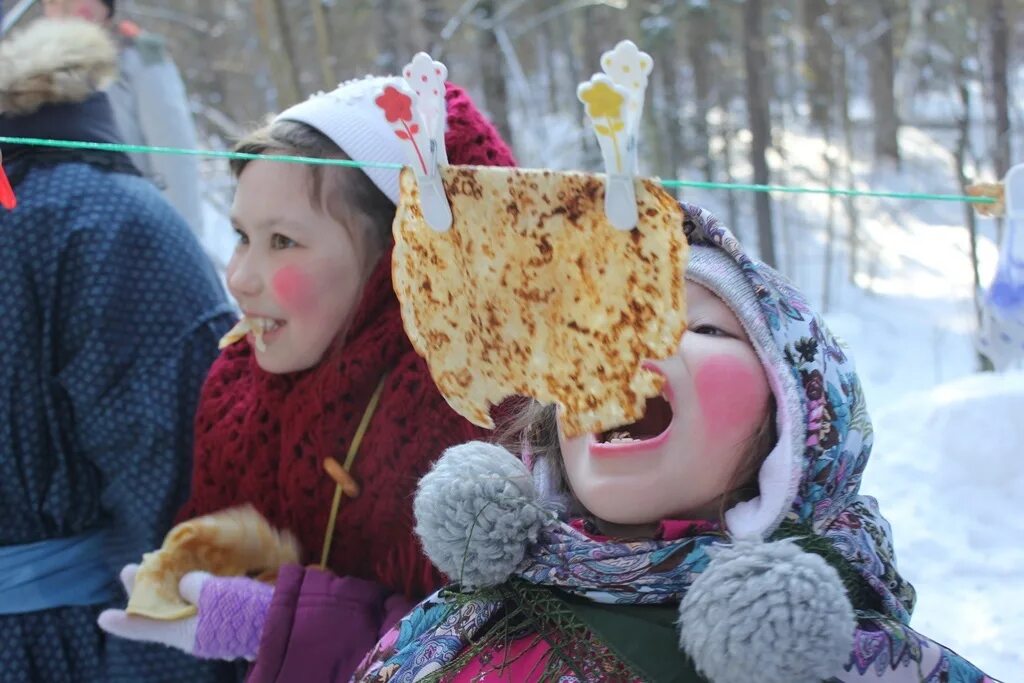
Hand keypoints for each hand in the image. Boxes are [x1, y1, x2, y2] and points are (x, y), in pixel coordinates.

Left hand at [98, 564, 273, 660]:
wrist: (285, 624)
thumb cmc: (244, 609)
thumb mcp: (213, 592)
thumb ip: (192, 584)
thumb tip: (187, 582)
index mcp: (183, 633)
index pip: (146, 627)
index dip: (125, 622)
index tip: (104, 617)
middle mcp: (193, 634)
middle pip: (162, 613)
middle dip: (146, 590)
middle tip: (132, 568)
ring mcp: (212, 629)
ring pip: (182, 608)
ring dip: (169, 588)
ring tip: (160, 567)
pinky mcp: (228, 620)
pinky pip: (202, 606)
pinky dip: (193, 591)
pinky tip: (194, 575)